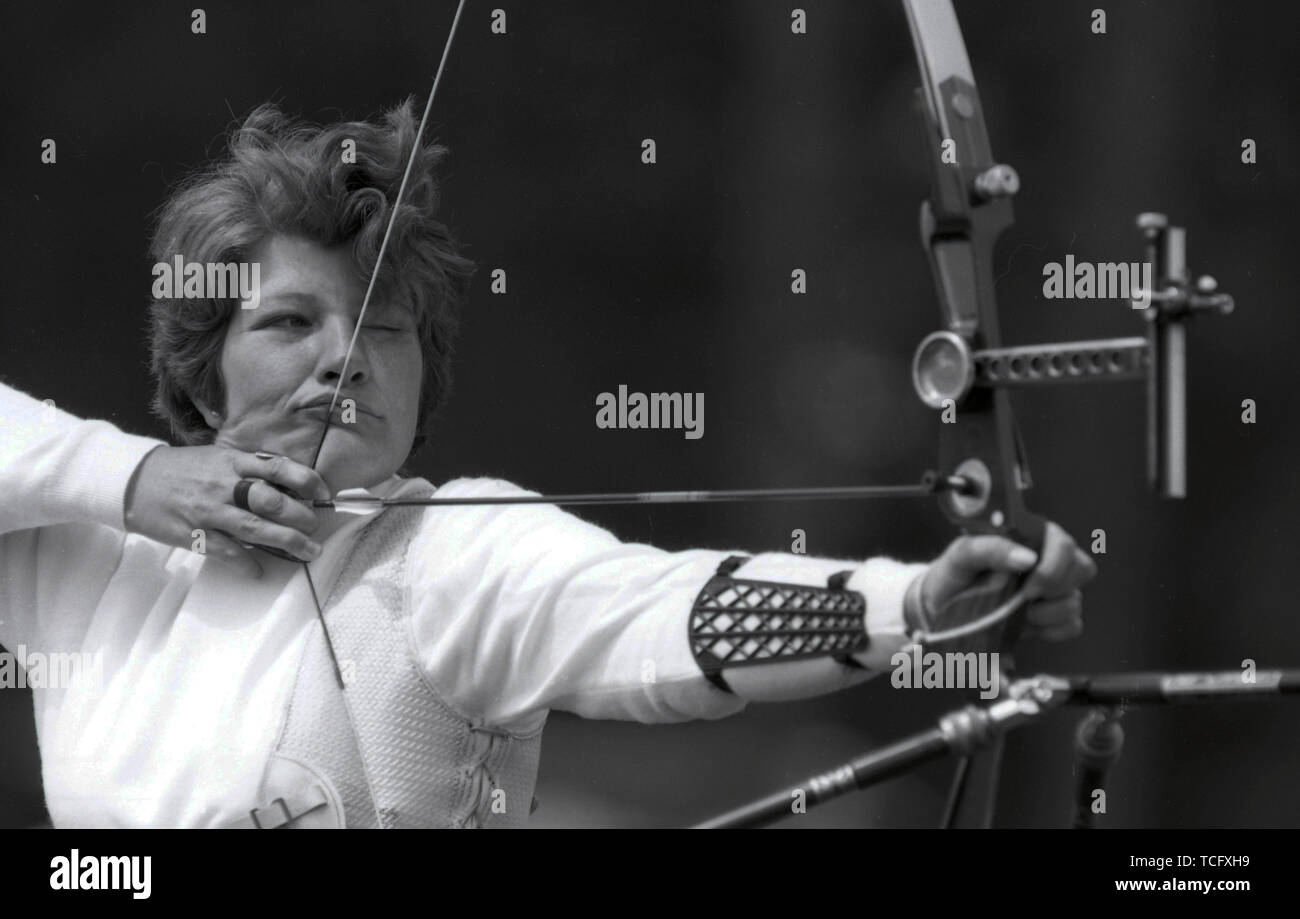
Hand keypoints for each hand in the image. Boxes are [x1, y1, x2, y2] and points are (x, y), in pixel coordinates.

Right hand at [123, 445, 330, 577]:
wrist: (133, 481)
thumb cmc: (183, 470)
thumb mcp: (217, 459)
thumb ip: (249, 469)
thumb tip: (288, 486)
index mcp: (233, 462)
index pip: (278, 467)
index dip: (306, 480)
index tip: (323, 492)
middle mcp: (224, 484)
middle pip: (273, 501)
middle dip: (302, 517)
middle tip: (316, 528)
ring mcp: (208, 510)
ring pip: (256, 528)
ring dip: (287, 542)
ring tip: (308, 552)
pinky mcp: (192, 533)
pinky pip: (225, 551)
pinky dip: (245, 563)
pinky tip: (258, 572)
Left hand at [906, 521, 1096, 651]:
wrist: (942, 609)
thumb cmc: (954, 575)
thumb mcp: (962, 555)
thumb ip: (991, 548)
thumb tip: (1027, 557)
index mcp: (1031, 537)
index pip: (1064, 544)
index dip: (1055, 566)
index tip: (1029, 584)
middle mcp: (1048, 560)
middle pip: (1081, 570)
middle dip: (1052, 589)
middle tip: (1022, 597)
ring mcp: (1053, 590)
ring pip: (1075, 601)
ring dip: (1045, 613)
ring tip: (1016, 612)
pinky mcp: (1053, 617)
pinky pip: (1072, 626)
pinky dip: (1050, 630)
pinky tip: (1027, 626)